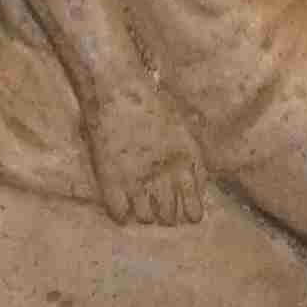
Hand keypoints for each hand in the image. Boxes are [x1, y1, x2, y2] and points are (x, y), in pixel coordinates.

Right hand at [87, 81, 205, 225]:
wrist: (118, 89)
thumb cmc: (150, 99)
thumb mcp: (182, 125)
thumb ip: (189, 154)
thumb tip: (195, 180)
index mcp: (186, 161)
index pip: (193, 204)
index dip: (191, 212)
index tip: (188, 213)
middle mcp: (165, 174)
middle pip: (171, 215)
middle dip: (168, 215)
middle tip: (162, 209)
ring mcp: (137, 178)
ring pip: (147, 217)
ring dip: (146, 214)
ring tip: (142, 206)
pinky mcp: (111, 178)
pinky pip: (120, 212)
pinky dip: (121, 213)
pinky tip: (122, 207)